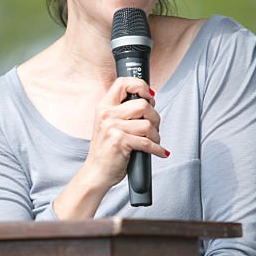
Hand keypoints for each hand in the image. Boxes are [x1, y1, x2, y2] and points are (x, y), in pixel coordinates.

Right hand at [83, 77, 168, 191]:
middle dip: (155, 117)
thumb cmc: (106, 150)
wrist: (96, 173)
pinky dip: (157, 148)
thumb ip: (124, 111)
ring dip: (156, 135)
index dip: (141, 86)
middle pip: (143, 104)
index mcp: (104, 106)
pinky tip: (160, 152)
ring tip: (153, 141)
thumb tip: (149, 101)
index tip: (149, 97)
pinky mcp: (119, 142)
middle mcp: (106, 114)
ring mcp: (112, 128)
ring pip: (148, 124)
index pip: (123, 83)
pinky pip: (147, 142)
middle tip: (153, 127)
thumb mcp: (109, 124)